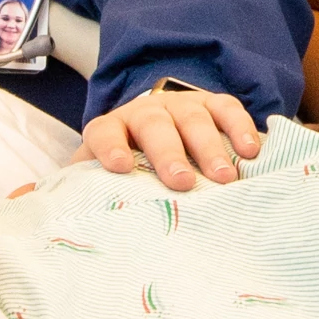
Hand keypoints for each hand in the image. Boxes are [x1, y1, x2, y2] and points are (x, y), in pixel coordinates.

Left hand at [84, 82, 264, 191]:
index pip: (105, 132)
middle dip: (169, 154)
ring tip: (225, 178)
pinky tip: (251, 151)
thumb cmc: (132, 171)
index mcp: (113, 129)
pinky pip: (227, 109)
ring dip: (210, 148)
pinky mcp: (212, 104)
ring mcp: (181, 105)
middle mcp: (145, 112)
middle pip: (155, 126)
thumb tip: (67, 215)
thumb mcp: (105, 179)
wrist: (159, 137)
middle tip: (182, 182)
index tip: (120, 167)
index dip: (110, 147)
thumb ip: (90, 193)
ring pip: (194, 119)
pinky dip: (240, 128)